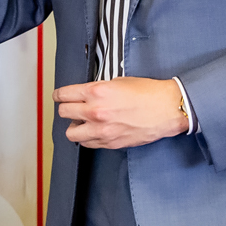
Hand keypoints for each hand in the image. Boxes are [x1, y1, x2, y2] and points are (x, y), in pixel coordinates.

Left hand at [56, 78, 188, 149]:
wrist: (167, 109)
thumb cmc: (148, 93)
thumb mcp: (118, 82)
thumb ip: (97, 89)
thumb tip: (85, 95)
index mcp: (96, 92)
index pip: (64, 95)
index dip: (59, 95)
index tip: (59, 97)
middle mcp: (95, 111)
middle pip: (63, 112)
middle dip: (66, 109)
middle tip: (71, 107)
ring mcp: (101, 130)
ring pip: (70, 132)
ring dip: (74, 126)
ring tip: (81, 122)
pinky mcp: (109, 143)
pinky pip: (86, 143)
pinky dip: (86, 137)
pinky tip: (93, 131)